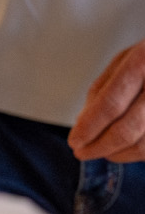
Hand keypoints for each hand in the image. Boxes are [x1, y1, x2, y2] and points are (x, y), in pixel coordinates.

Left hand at [71, 40, 144, 161]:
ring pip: (144, 144)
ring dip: (119, 154)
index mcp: (142, 63)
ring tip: (104, 151)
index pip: (110, 104)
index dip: (89, 127)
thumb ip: (102, 89)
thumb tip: (82, 123)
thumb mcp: (125, 60)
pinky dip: (138, 153)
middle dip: (100, 146)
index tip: (75, 141)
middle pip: (127, 129)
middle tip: (82, 152)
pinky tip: (126, 149)